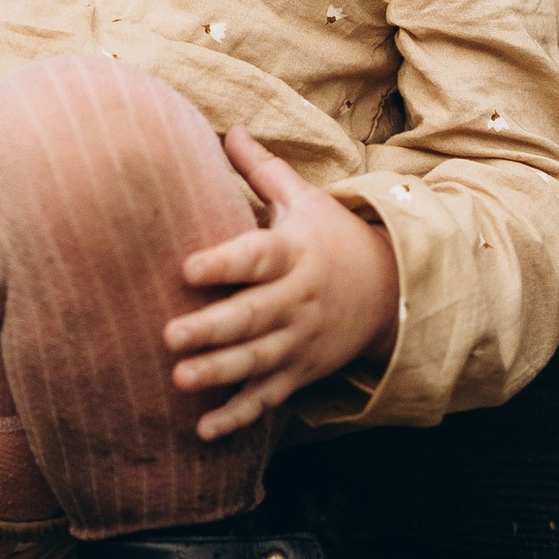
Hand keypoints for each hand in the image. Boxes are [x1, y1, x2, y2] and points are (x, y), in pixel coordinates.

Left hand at [164, 127, 401, 439]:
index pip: (257, 257)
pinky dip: (240, 416)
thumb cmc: (332, 237)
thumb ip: (262, 170)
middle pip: (254, 316)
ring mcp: (301, 340)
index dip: (225, 263)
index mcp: (294, 253)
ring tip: (179, 380)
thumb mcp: (305, 200)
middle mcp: (298, 299)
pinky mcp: (302, 372)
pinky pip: (270, 398)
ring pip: (259, 361)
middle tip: (169, 335)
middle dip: (213, 329)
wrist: (390, 290)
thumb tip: (228, 128)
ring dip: (220, 374)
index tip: (188, 267)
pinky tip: (205, 429)